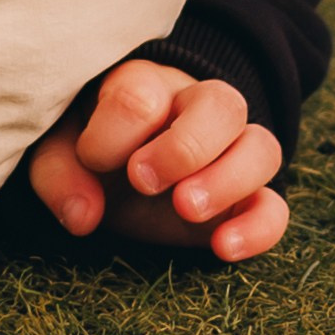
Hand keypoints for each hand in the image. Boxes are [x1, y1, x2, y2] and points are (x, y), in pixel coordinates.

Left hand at [25, 60, 289, 260]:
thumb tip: (82, 216)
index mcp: (143, 86)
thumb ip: (60, 176)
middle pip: (223, 104)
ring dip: (228, 180)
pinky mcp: (245, 201)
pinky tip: (223, 247)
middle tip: (143, 181)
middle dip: (185, 146)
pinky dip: (259, 227)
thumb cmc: (89, 153)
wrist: (117, 173)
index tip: (92, 158)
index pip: (142, 92)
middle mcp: (196, 111)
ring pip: (263, 147)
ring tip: (185, 209)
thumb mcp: (60, 156)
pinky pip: (275, 207)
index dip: (115, 130)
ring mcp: (230, 155)